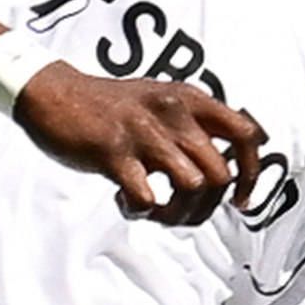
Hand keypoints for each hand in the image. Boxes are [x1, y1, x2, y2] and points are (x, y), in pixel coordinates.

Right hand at [11, 61, 264, 225]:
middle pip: (221, 174)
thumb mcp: (163, 100)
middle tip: (183, 212)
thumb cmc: (110, 104)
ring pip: (193, 187)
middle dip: (207, 206)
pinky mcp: (114, 153)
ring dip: (178, 213)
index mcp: (191, 99)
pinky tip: (126, 202)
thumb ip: (196, 123)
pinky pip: (147, 199)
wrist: (52, 91)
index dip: (252, 173)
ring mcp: (144, 133)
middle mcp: (174, 113)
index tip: (238, 198)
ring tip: (156, 210)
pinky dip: (140, 211)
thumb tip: (231, 163)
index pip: (247, 134)